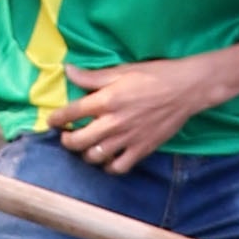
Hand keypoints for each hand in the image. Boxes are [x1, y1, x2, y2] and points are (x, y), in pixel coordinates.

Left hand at [59, 51, 227, 170]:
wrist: (186, 89)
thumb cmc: (154, 75)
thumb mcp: (121, 71)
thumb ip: (92, 77)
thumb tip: (68, 71)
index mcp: (106, 100)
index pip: (71, 113)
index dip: (56, 119)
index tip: (52, 121)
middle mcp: (113, 122)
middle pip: (78, 141)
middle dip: (67, 140)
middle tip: (67, 136)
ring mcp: (127, 139)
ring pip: (94, 157)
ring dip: (85, 153)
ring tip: (86, 146)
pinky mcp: (141, 149)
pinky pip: (118, 168)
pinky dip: (109, 166)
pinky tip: (107, 158)